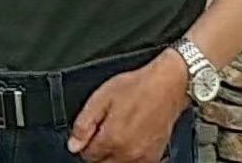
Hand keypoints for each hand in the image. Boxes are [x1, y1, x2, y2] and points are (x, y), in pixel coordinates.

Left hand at [66, 49, 188, 161]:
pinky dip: (127, 157)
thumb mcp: (103, 96)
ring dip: (112, 155)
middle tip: (105, 129)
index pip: (87, 155)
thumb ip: (85, 122)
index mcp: (112, 139)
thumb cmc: (138, 87)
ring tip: (118, 132)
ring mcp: (142, 159)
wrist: (167, 86)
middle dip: (98, 150)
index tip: (91, 130)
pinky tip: (130, 138)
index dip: (86, 141)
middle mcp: (127, 154)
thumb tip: (74, 144)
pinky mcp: (153, 159)